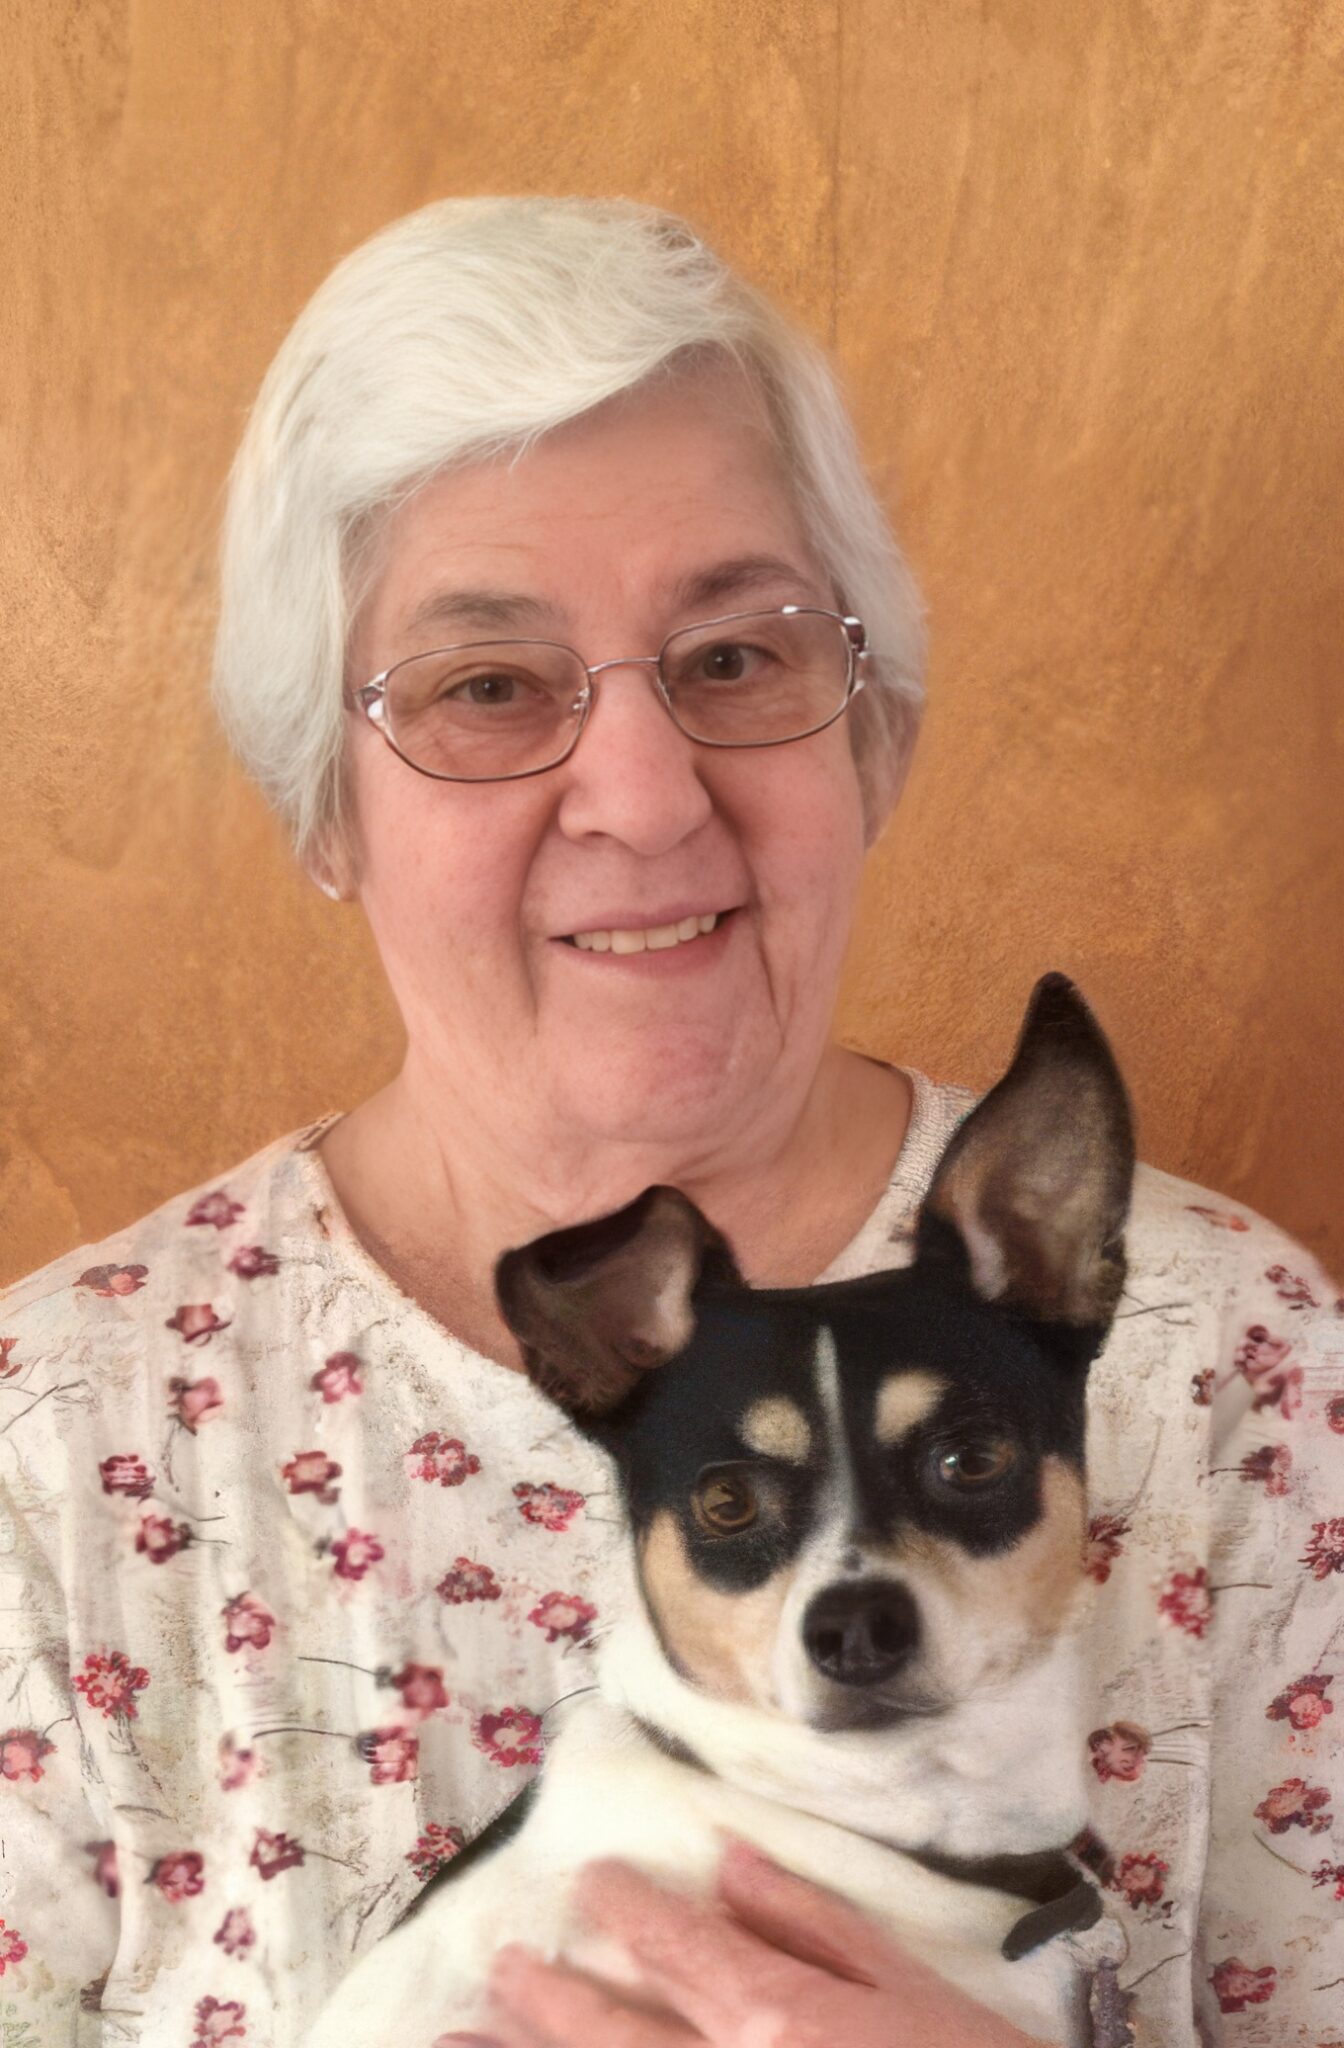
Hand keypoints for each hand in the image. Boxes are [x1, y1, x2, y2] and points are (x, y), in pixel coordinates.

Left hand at [437, 1839, 1054, 2047]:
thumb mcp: (910, 1988)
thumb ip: (810, 1924)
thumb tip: (726, 1860)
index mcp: (777, 2019)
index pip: (679, 1951)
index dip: (625, 1913)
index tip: (586, 1882)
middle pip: (611, 2036)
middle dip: (545, 2001)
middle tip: (495, 1969)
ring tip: (458, 2043)